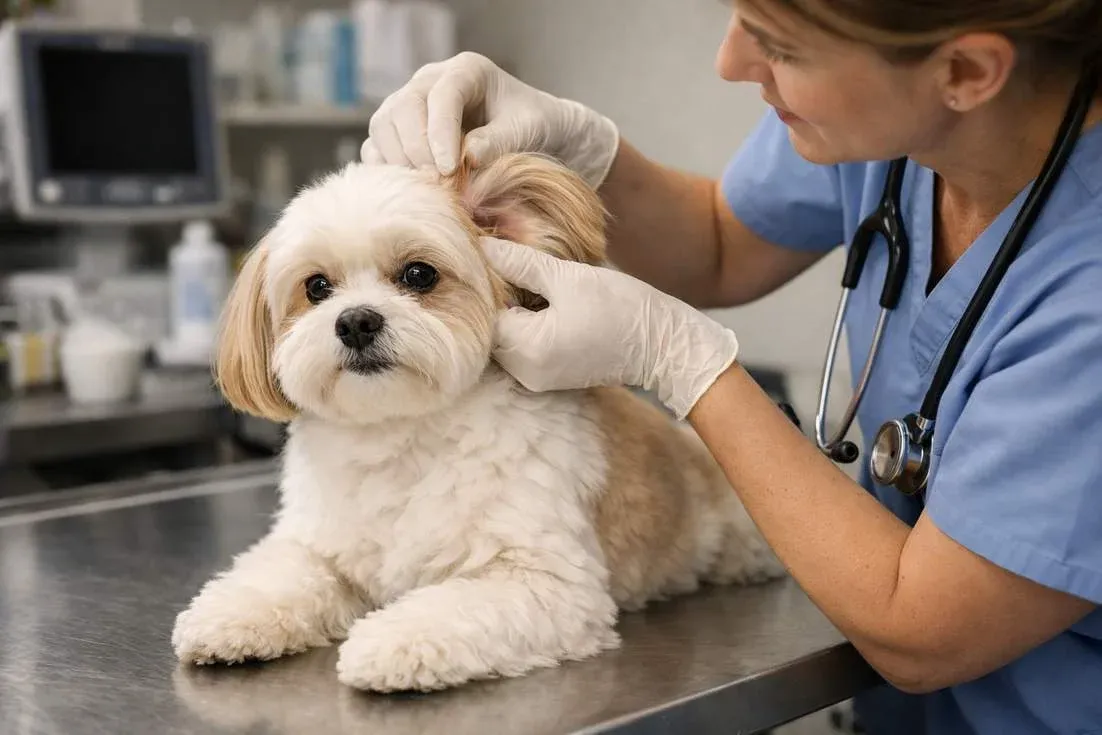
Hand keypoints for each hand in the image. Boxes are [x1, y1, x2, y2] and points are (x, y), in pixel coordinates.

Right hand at [360, 52, 619, 187]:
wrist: (532, 133)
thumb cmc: (534, 125)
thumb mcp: (526, 130)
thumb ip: (499, 141)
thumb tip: (467, 158)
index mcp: (466, 71)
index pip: (440, 95)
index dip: (439, 132)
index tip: (448, 169)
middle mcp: (430, 82)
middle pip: (403, 108)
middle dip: (417, 150)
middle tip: (438, 184)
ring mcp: (410, 105)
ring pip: (383, 127)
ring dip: (400, 162)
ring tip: (428, 189)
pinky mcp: (399, 132)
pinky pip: (376, 148)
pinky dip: (386, 170)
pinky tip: (410, 190)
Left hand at [481, 237, 738, 419]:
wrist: (664, 346)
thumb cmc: (622, 308)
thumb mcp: (567, 277)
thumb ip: (520, 261)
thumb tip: (483, 244)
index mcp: (527, 349)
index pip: (485, 310)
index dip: (486, 279)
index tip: (492, 251)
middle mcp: (526, 372)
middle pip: (491, 326)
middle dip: (497, 293)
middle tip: (505, 259)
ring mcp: (537, 378)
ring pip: (506, 336)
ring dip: (510, 307)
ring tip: (522, 275)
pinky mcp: (549, 376)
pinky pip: (523, 346)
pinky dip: (524, 322)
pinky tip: (537, 298)